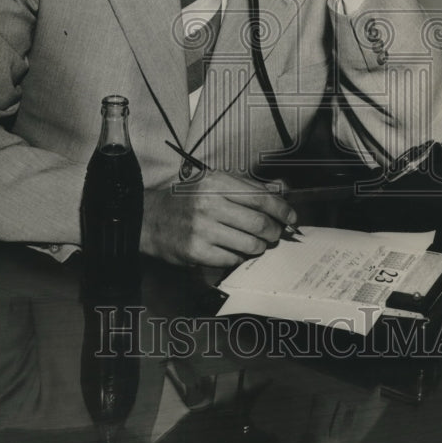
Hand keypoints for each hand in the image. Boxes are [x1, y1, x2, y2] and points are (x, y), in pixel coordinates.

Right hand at [139, 170, 296, 267]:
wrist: (150, 218)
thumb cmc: (187, 201)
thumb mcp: (214, 183)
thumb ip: (248, 186)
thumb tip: (281, 190)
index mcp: (216, 183)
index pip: (260, 197)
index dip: (281, 209)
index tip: (291, 218)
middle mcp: (209, 204)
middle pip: (259, 223)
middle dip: (274, 231)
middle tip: (275, 233)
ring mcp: (202, 229)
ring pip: (249, 244)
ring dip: (260, 246)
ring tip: (257, 243)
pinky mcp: (195, 251)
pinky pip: (232, 259)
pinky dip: (239, 256)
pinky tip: (234, 250)